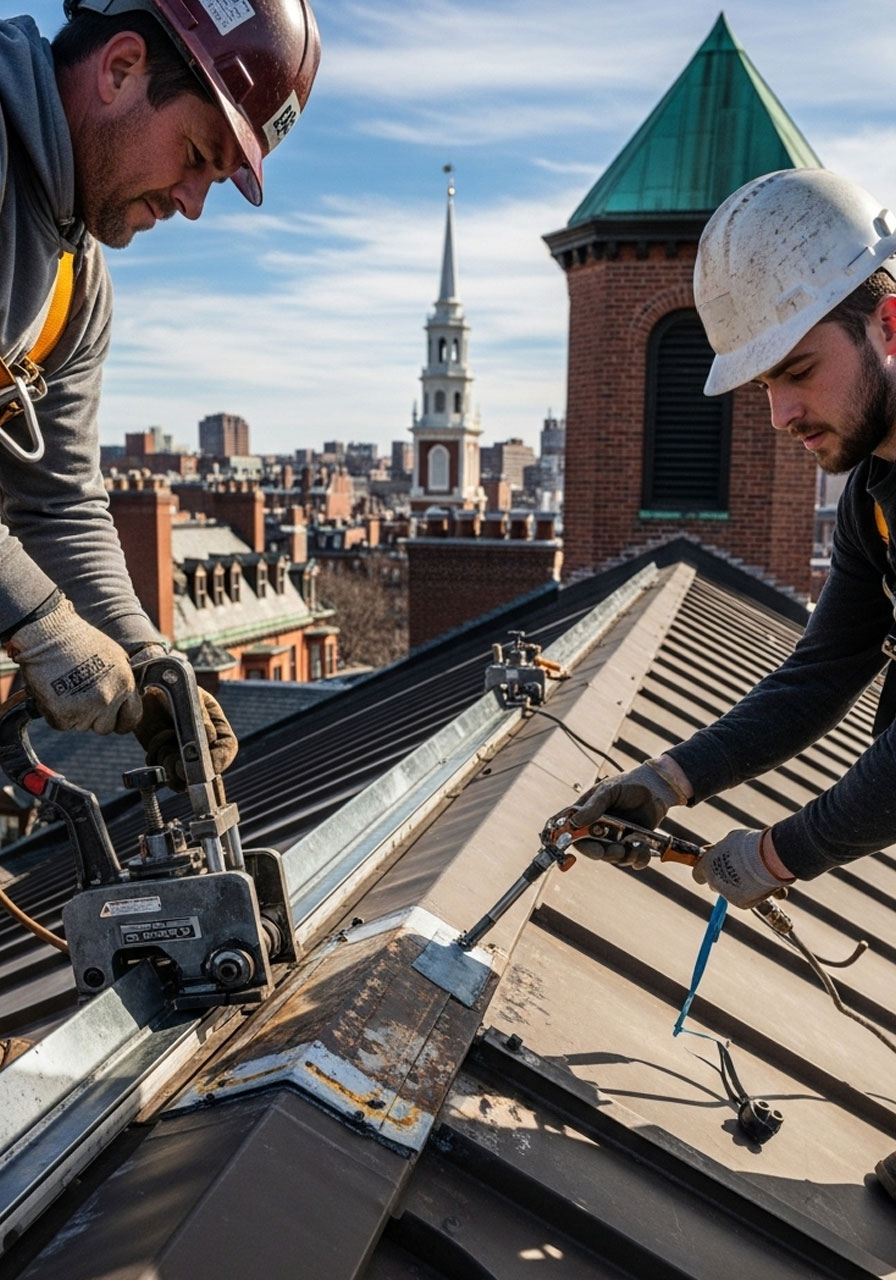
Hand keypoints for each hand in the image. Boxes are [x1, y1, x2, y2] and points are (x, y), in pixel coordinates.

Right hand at [7, 595, 140, 732]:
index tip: (113, 717)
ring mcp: (85, 709)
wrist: (49, 635)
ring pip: (83, 726)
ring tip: (68, 689)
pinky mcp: (62, 715)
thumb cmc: (81, 642)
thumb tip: (128, 701)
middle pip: (106, 727)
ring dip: (76, 714)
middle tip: (83, 697)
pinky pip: (63, 724)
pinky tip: (56, 693)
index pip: (131, 719)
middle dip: (96, 717)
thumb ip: (124, 682)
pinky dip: (58, 714)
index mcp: (125, 685)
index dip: (121, 720)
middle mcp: (107, 700)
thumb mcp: (116, 657)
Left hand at [134, 685, 237, 789]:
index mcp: (214, 723)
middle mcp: (201, 741)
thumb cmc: (164, 685)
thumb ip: (200, 713)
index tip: (210, 768)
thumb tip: (210, 736)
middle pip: (207, 767)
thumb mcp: (187, 694)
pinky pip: (164, 772)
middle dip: (192, 770)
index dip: (221, 759)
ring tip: (161, 747)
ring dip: (171, 765)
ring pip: (184, 774)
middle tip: (178, 768)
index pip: (226, 746)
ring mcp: (181, 751)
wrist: (135, 690)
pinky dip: (158, 762)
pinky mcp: (162, 757)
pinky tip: (154, 746)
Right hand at [546, 757, 691, 866]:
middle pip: (593, 850)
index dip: (575, 844)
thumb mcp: (608, 791)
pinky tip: (643, 848)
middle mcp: (599, 829)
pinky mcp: (632, 844)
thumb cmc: (628, 784)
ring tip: (635, 845)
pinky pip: (632, 860)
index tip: (585, 849)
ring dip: (623, 856)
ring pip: (614, 858)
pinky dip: (638, 859)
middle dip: (603, 853)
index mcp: (587, 815)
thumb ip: (593, 806)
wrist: (656, 787)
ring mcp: (616, 838)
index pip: (573, 833)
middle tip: (616, 850)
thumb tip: (575, 822)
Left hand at [693, 828, 793, 907]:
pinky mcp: (741, 903)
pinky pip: (747, 899)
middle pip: (714, 884)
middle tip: (739, 870)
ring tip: (758, 873)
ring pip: (732, 891)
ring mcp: (726, 894)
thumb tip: (714, 850)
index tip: (715, 868)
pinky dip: (755, 893)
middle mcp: (713, 881)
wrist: (765, 858)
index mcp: (706, 865)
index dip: (706, 871)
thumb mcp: (731, 840)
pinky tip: (764, 884)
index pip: (698, 874)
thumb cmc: (749, 844)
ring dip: (742, 885)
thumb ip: (721, 848)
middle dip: (723, 879)